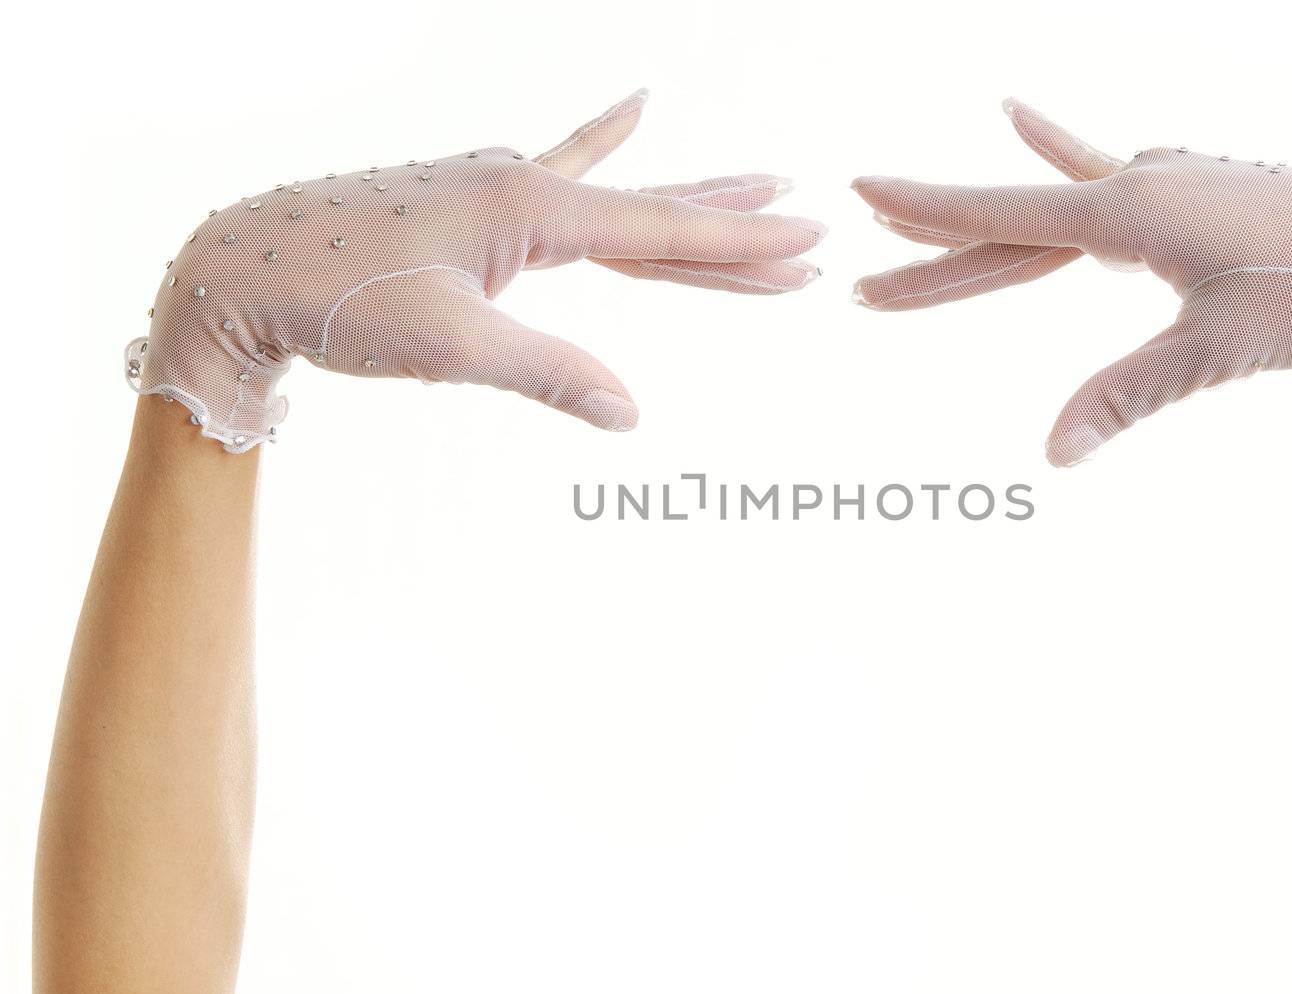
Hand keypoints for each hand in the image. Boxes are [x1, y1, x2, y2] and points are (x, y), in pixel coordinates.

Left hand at [127, 89, 825, 450]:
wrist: (243, 266)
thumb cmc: (336, 298)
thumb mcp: (450, 346)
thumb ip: (549, 372)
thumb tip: (631, 414)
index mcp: (531, 210)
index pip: (661, 234)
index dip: (740, 247)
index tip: (808, 244)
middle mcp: (524, 184)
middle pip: (654, 213)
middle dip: (734, 229)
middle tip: (810, 233)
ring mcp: (500, 184)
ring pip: (617, 198)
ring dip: (688, 201)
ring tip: (757, 187)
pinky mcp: (476, 200)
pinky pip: (560, 166)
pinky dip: (603, 141)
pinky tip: (635, 110)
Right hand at [851, 99, 1291, 466]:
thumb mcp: (1217, 351)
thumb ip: (1126, 395)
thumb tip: (1052, 454)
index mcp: (1130, 215)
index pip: (1003, 216)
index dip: (927, 210)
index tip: (861, 188)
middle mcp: (1137, 187)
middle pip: (1011, 227)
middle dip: (934, 257)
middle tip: (861, 289)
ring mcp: (1163, 180)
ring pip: (1048, 210)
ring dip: (982, 227)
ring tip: (909, 228)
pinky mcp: (1186, 190)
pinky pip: (1100, 173)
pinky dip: (1058, 155)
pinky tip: (1025, 121)